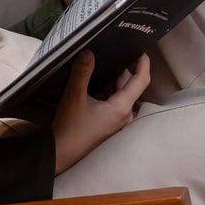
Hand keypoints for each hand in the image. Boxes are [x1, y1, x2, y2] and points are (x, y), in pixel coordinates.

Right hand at [51, 50, 151, 173]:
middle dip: (121, 70)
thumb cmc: (70, 127)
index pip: (141, 81)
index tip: (141, 51)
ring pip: (120, 95)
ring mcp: (117, 122)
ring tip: (100, 66)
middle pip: (129, 86)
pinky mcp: (109, 126)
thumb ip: (82, 72)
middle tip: (111, 54)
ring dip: (112, 81)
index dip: (143, 64)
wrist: (61, 154)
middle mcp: (124, 115)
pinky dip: (107, 92)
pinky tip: (94, 85)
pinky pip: (114, 103)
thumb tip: (88, 52)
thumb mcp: (74, 96)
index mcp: (122, 108)